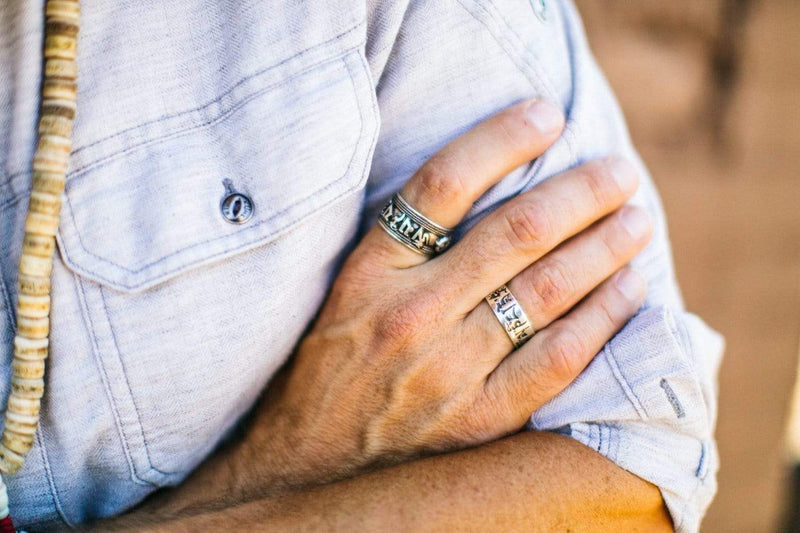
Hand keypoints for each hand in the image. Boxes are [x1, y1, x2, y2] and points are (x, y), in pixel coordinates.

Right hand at [234, 99, 653, 495]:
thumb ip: (408, 239)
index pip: (445, 183)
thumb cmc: (335, 360)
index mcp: (372, 270)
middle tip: (619, 173)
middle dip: (581, 193)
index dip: (502, 139)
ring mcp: (448, 370)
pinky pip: (557, 358)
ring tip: (637, 219)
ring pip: (547, 289)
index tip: (546, 114)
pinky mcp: (478, 418)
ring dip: (604, 246)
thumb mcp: (352, 285)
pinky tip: (630, 287)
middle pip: (514, 232)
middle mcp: (412, 314)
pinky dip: (603, 317)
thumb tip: (490, 185)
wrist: (307, 458)